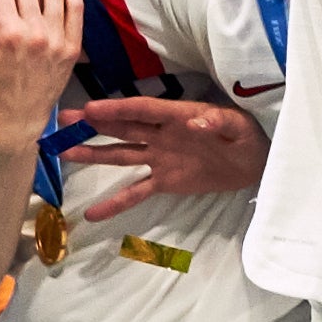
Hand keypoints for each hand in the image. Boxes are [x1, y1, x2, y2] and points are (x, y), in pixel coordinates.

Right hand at [63, 94, 265, 220]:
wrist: (256, 161)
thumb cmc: (247, 134)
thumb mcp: (239, 125)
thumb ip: (218, 122)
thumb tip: (196, 123)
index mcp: (177, 116)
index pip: (142, 110)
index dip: (117, 109)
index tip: (91, 109)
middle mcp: (162, 134)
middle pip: (123, 127)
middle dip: (94, 123)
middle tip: (65, 120)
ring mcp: (160, 158)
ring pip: (121, 155)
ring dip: (94, 153)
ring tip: (65, 152)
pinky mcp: (165, 181)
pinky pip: (136, 191)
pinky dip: (115, 202)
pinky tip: (92, 213)